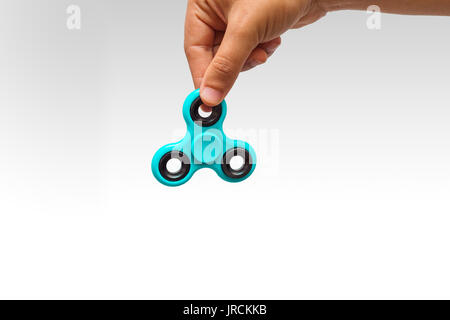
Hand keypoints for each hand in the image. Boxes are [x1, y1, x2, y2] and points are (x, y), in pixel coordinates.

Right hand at [184, 0, 326, 107]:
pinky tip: (271, 38)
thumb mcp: (247, 29)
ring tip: (264, 44)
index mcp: (203, 5)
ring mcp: (233, 21)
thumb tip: (210, 94)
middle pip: (213, 56)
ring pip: (232, 58)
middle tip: (251, 63)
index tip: (208, 101)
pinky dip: (260, 51)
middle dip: (234, 65)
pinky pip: (247, 52)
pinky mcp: (250, 28)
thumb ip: (226, 64)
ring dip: (250, 58)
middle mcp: (216, 13)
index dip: (202, 77)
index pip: (194, 49)